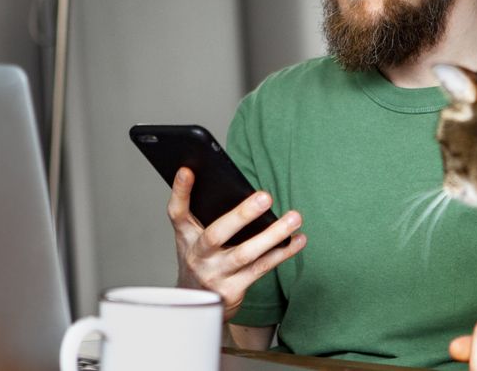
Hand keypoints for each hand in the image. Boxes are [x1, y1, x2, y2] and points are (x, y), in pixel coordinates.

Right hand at [167, 167, 306, 320]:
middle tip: (265, 196)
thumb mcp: (197, 238)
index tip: (187, 170)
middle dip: (242, 215)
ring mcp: (214, 275)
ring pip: (245, 254)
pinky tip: (299, 239)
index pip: (177, 212)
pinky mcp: (232, 290)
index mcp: (185, 237)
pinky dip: (283, 252)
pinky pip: (261, 268)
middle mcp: (196, 256)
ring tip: (295, 217)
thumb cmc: (204, 259)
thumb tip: (246, 192)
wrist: (199, 306)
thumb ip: (211, 216)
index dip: (180, 192)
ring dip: (273, 235)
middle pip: (216, 234)